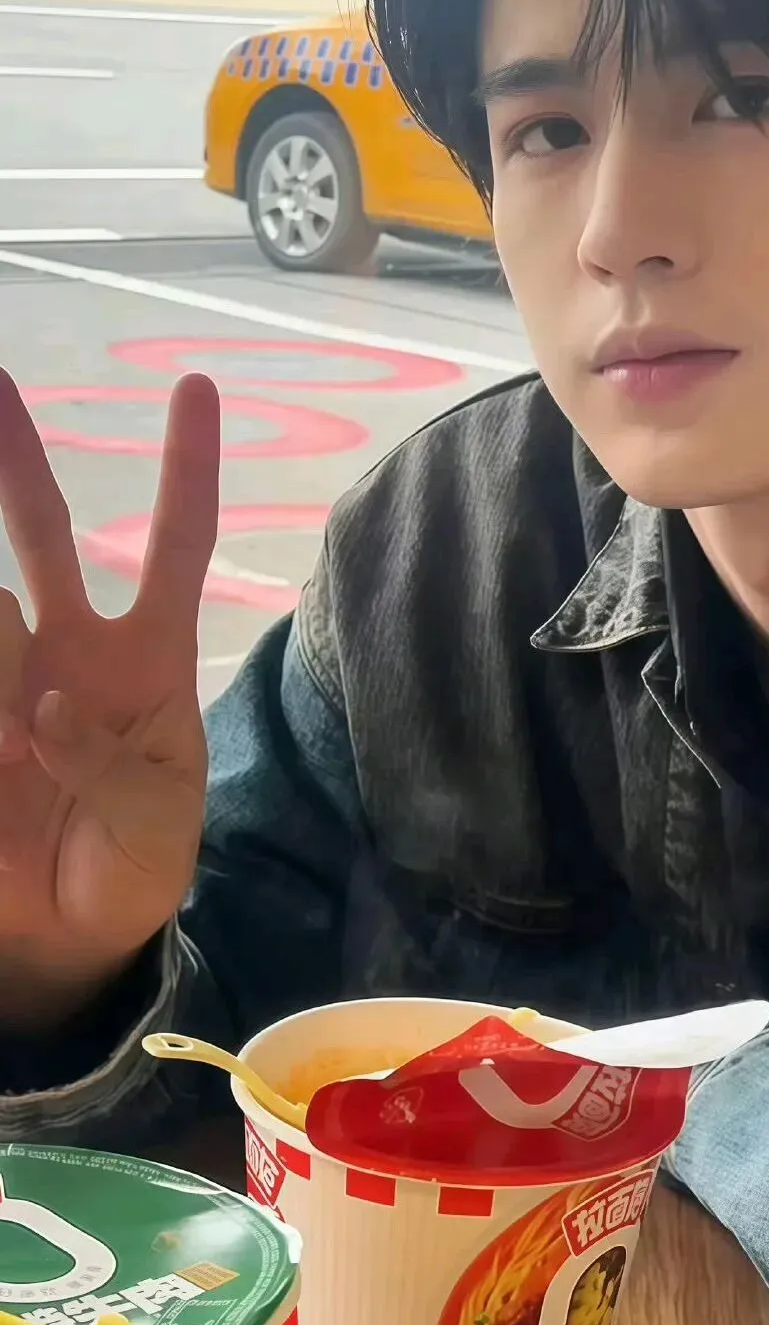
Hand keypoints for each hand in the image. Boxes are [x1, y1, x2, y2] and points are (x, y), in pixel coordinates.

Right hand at [0, 370, 220, 1030]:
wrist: (71, 939)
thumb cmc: (134, 865)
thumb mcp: (156, 824)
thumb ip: (108, 766)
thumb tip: (47, 707)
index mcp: (147, 660)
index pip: (177, 547)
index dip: (186, 471)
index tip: (192, 385)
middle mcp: (72, 649)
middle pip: (46, 533)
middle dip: (17, 459)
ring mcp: (9, 682)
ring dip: (2, 665)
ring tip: (17, 756)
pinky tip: (5, 764)